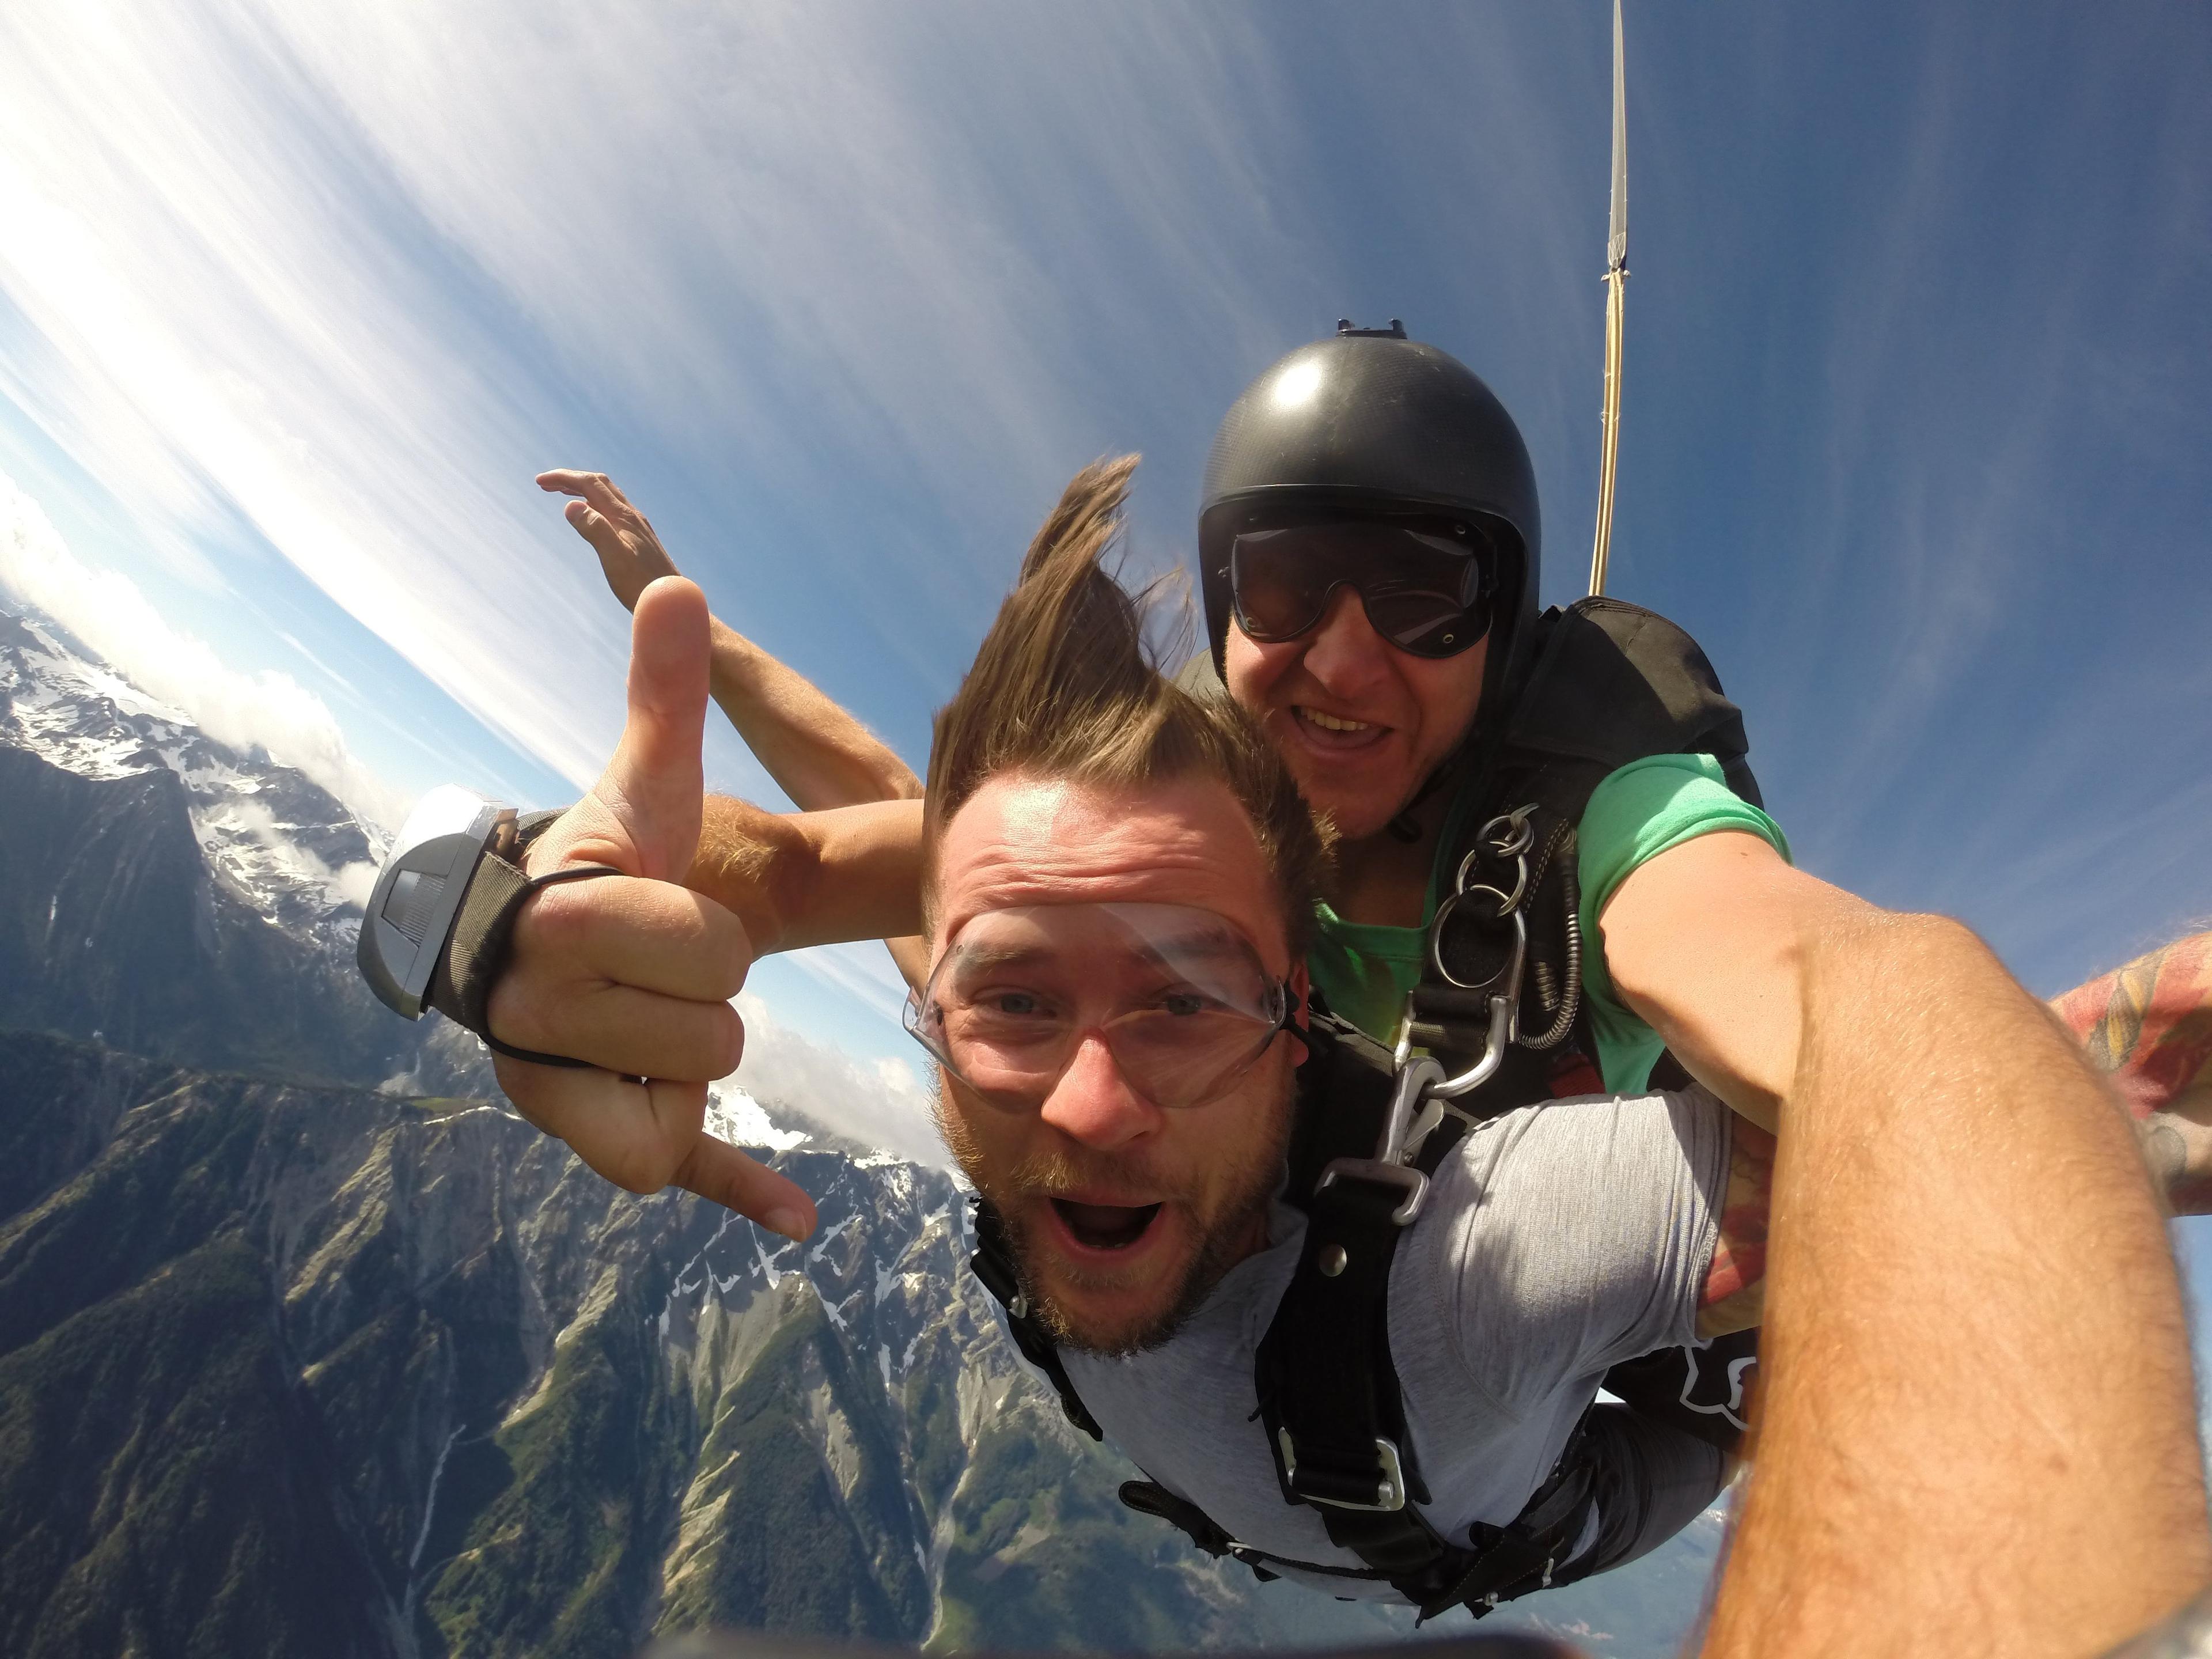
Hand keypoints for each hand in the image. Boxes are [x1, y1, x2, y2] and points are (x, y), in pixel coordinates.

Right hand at [487, 576, 817, 1239]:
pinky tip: (803, 1221)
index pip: (710, 954)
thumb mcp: (646, 784)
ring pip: (698, 1099)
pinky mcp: (598, 1140)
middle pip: (715, 1037)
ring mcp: (556, 1090)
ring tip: (650, 1012)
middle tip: (656, 966)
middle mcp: (534, 1020)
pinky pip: (675, 1176)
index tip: (662, 912)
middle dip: (706, 995)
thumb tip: (679, 581)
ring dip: (702, 1055)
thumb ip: (662, 695)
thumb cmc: (605, 859)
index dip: (709, 931)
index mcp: (564, 927)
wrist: (527, 939)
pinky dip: (740, 1194)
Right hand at [538, 469, 682, 612]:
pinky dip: (595, 504)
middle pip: (599, 484)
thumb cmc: (641, 584)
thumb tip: (572, 505)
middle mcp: (632, 516)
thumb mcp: (614, 557)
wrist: (671, 600)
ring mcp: (637, 526)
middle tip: (546, 485)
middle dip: (571, 479)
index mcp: (623, 516)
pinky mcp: (639, 538)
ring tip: (562, 493)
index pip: (590, 484)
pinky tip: (591, 516)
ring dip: (583, 489)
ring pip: (607, 496)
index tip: (540, 482)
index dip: (564, 478)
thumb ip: (594, 529)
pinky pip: (613, 510)